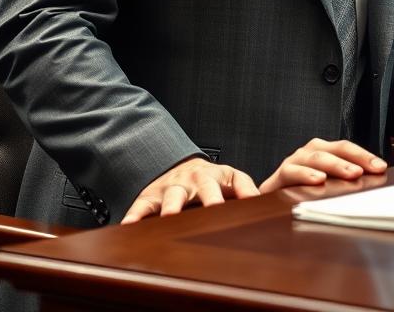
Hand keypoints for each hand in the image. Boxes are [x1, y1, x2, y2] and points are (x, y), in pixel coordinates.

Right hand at [122, 156, 259, 223]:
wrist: (176, 167)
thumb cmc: (208, 180)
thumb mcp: (230, 179)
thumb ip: (246, 189)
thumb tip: (263, 203)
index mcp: (217, 176)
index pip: (234, 180)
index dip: (243, 191)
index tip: (250, 202)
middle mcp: (195, 179)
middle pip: (204, 185)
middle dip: (209, 196)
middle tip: (214, 207)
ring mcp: (172, 187)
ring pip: (172, 195)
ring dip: (172, 206)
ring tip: (170, 216)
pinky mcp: (150, 197)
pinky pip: (141, 206)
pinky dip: (135, 215)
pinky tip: (130, 225)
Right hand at [259, 138, 386, 193]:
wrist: (265, 201)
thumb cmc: (300, 192)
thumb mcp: (325, 186)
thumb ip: (344, 182)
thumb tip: (373, 185)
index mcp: (323, 152)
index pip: (347, 149)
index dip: (365, 156)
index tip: (381, 168)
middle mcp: (309, 153)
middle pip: (336, 149)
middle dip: (356, 158)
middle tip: (372, 169)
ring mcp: (294, 162)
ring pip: (316, 157)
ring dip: (335, 165)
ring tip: (351, 173)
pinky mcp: (278, 176)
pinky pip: (292, 172)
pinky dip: (306, 175)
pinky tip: (318, 180)